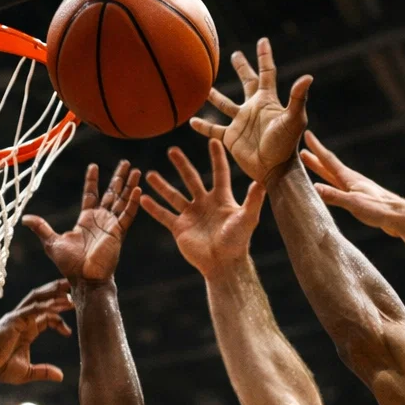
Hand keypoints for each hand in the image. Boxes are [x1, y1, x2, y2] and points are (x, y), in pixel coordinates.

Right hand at [0, 280, 74, 383]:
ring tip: (68, 288)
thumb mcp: (27, 372)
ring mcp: (18, 317)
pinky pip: (33, 308)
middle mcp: (23, 319)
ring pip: (38, 298)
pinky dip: (46, 305)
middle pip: (42, 300)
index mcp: (26, 329)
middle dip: (58, 293)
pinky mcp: (14, 319)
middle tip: (74, 289)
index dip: (59, 319)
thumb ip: (44, 371)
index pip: (46, 316)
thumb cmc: (0, 368)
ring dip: (53, 292)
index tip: (69, 332)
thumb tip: (61, 376)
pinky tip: (58, 304)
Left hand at [22, 161, 141, 283]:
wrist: (84, 279)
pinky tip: (138, 189)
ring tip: (135, 170)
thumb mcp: (51, 242)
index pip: (91, 194)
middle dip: (118, 178)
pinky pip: (128, 215)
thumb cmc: (69, 264)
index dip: (92, 180)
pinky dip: (133, 202)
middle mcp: (101, 220)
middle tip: (125, 162)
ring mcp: (111, 225)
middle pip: (112, 193)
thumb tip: (25, 219)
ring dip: (129, 186)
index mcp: (86, 220)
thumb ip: (42, 228)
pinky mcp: (118, 233)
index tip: (94, 166)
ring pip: (123, 200)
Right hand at [141, 141, 265, 281]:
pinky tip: (143, 197)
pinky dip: (153, 208)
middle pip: (191, 179)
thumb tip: (261, 181)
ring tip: (149, 173)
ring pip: (174, 195)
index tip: (213, 140)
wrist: (224, 265)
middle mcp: (205, 203)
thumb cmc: (238, 242)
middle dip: (182, 165)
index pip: (219, 172)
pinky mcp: (180, 228)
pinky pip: (164, 215)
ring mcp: (191, 215)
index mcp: (221, 198)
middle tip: (172, 150)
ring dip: (162, 185)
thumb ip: (253, 199)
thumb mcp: (248, 218)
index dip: (217, 157)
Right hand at [190, 37, 311, 182]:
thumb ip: (297, 98)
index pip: (267, 73)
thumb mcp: (294, 119)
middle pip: (247, 82)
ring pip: (225, 104)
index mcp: (267, 101)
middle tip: (234, 55)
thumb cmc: (286, 145)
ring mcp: (240, 122)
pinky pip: (213, 129)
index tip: (262, 40)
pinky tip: (191, 121)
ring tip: (205, 87)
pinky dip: (203, 126)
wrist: (274, 169)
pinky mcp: (231, 137)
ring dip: (216, 96)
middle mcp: (253, 108)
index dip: (264, 57)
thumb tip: (308, 77)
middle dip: (242, 68)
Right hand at [300, 130, 404, 239]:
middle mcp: (351, 181)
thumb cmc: (378, 209)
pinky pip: (339, 187)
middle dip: (315, 159)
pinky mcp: (360, 198)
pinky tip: (330, 187)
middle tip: (302, 151)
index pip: (329, 160)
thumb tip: (314, 186)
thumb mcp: (354, 203)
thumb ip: (334, 196)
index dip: (317, 148)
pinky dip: (330, 184)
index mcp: (349, 179)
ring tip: (313, 165)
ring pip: (334, 177)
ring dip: (322, 170)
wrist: (399, 217)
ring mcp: (356, 189)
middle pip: (329, 167)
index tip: (307, 134)